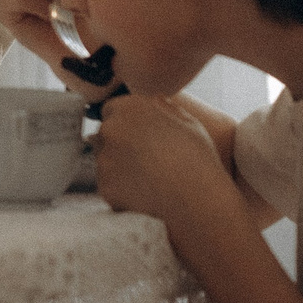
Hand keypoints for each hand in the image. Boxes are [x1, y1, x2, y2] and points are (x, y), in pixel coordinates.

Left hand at [92, 93, 242, 235]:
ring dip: (118, 166)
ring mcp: (104, 159)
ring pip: (104, 159)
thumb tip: (151, 101)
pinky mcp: (104, 186)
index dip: (125, 122)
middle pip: (105, 134)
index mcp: (130, 108)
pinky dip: (121, 188)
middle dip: (119, 143)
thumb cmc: (197, 160)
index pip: (112, 109)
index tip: (139, 135)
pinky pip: (109, 184)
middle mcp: (111, 130)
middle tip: (146, 159)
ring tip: (150, 178)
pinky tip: (145, 193)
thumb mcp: (187, 121)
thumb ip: (162, 106)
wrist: (197, 201)